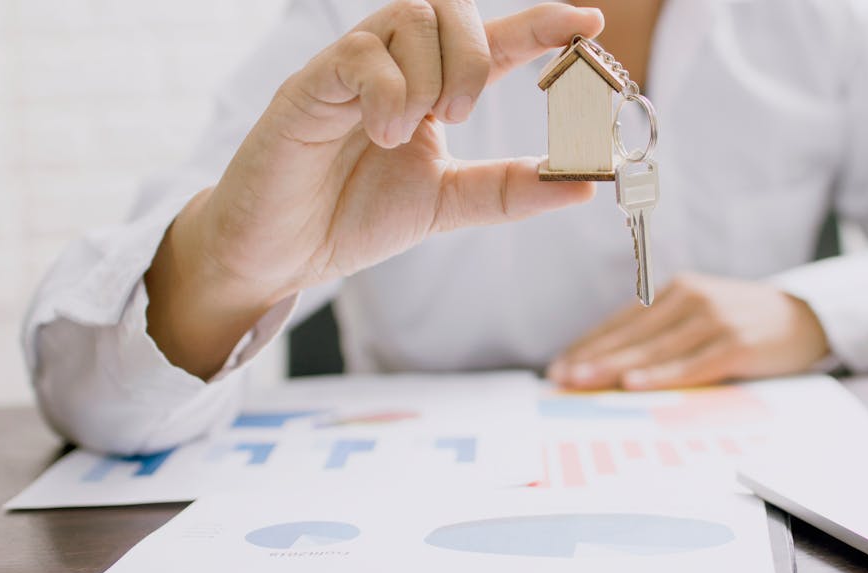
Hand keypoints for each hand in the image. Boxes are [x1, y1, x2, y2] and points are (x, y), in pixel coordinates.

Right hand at [145, 2, 604, 377]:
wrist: (278, 254)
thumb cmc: (352, 218)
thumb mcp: (448, 205)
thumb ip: (510, 191)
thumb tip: (584, 184)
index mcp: (429, 89)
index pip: (492, 43)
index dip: (539, 27)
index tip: (588, 22)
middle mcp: (393, 67)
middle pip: (451, 8)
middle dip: (476, 56)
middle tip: (458, 117)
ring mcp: (350, 69)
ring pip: (411, 16)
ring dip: (431, 76)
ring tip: (409, 133)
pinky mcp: (309, 85)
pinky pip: (362, 55)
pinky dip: (388, 93)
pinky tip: (380, 135)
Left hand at [547, 274, 830, 389]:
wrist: (806, 318)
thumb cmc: (745, 323)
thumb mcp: (701, 316)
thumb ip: (664, 334)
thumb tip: (613, 368)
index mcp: (677, 291)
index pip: (622, 321)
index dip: (588, 344)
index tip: (557, 366)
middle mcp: (692, 298)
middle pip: (632, 335)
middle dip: (591, 358)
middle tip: (559, 378)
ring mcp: (715, 319)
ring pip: (654, 349)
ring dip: (615, 368)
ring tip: (582, 382)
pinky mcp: (736, 342)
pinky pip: (691, 364)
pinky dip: (661, 375)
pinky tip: (635, 384)